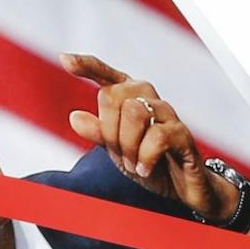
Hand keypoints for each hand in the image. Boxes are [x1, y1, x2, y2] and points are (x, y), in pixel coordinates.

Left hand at [62, 53, 235, 222]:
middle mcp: (150, 100)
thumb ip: (99, 133)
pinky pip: (157, 137)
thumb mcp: (118, 151)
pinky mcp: (183, 134)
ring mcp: (168, 116)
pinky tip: (144, 169)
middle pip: (115, 96)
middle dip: (110, 130)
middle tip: (120, 155)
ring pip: (135, 112)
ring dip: (127, 146)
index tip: (65, 59)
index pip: (108, 77)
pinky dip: (144, 158)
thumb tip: (74, 117)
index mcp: (132, 101)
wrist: (184, 188)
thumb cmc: (152, 164)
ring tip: (134, 165)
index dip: (88, 66)